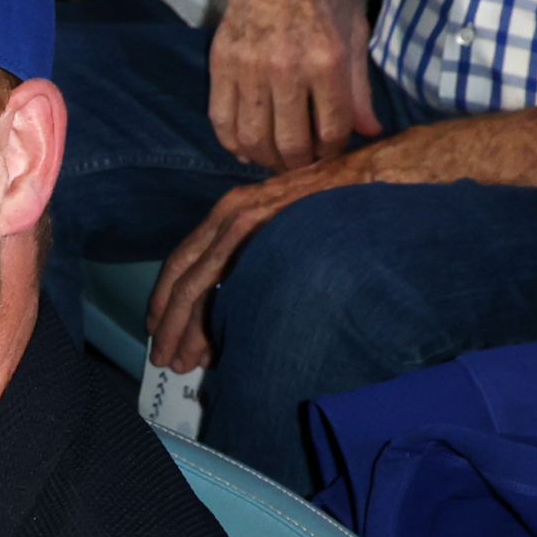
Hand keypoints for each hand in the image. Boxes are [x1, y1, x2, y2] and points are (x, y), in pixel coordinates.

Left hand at [146, 154, 375, 370]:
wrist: (378, 176)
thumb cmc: (341, 202)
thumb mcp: (286, 223)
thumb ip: (259, 250)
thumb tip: (239, 296)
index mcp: (231, 211)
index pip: (184, 259)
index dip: (165, 296)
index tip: (159, 325)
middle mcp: (229, 213)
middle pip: (181, 277)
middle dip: (169, 322)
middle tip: (162, 356)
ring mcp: (243, 221)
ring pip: (196, 285)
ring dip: (186, 329)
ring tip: (180, 360)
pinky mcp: (262, 232)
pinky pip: (224, 284)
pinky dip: (213, 319)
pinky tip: (213, 346)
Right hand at [208, 0, 381, 170]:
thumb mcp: (354, 32)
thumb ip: (358, 87)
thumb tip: (367, 131)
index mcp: (327, 60)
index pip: (330, 130)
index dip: (332, 153)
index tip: (331, 155)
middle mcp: (286, 68)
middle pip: (290, 143)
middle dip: (299, 164)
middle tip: (302, 165)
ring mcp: (249, 66)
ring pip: (253, 137)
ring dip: (265, 159)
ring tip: (275, 160)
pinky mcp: (221, 61)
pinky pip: (221, 117)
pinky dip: (231, 141)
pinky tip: (244, 148)